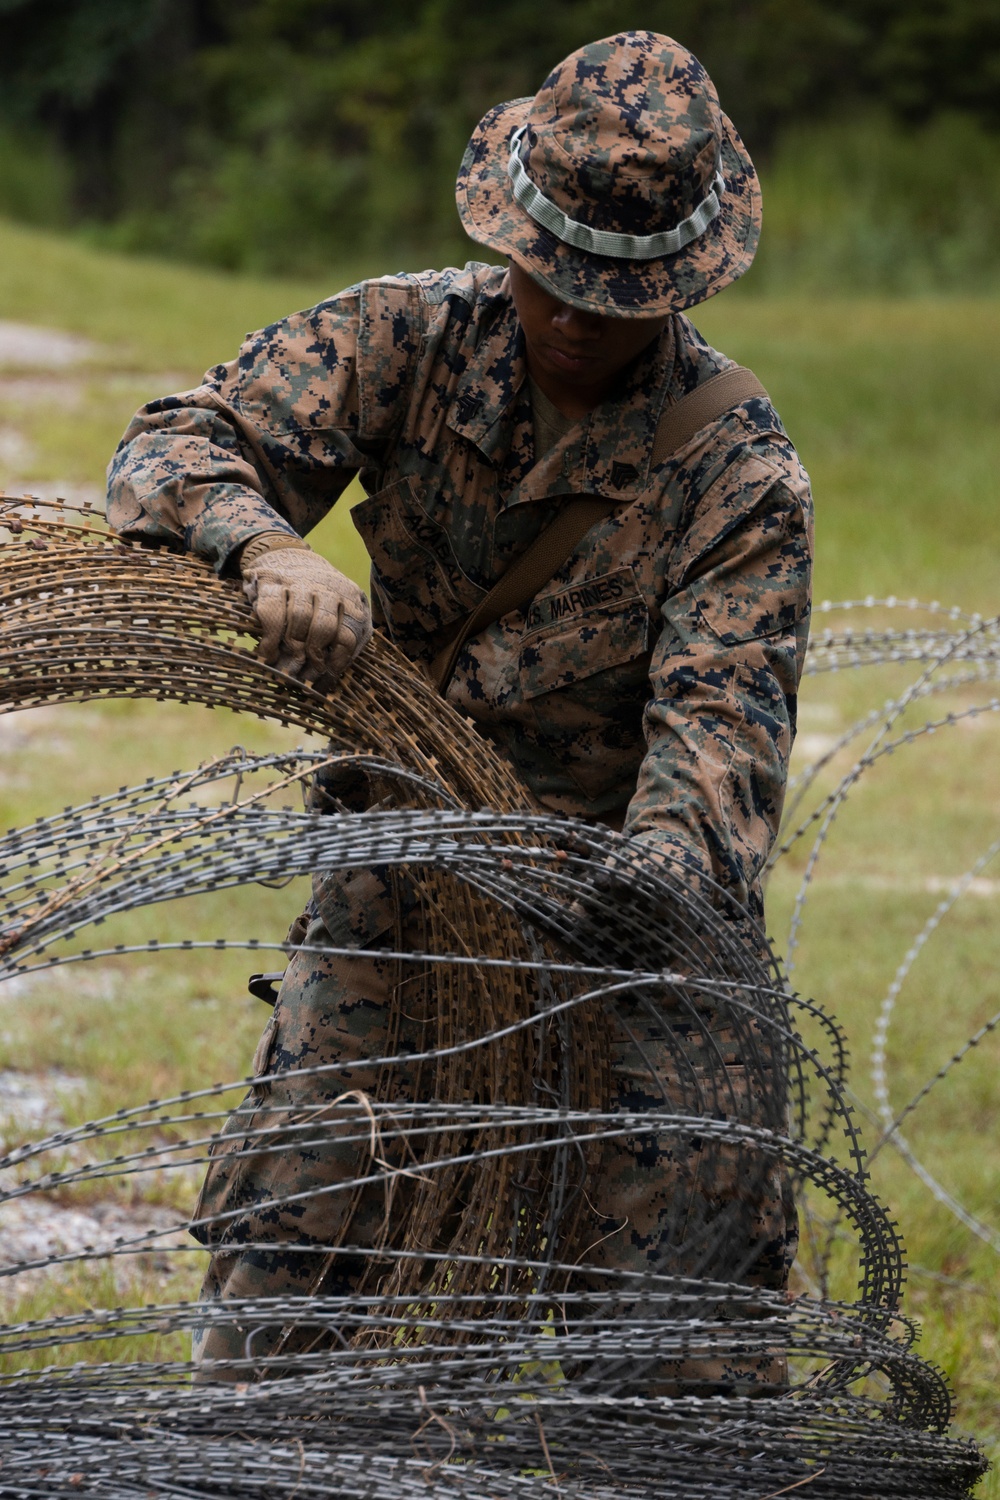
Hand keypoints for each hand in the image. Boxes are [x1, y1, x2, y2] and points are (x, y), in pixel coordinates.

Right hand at [240, 544, 371, 684]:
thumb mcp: (342, 614)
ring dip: (291, 648)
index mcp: (351, 599)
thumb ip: (342, 641)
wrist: (291, 557)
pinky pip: (272, 612)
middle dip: (313, 656)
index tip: (324, 678)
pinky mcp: (273, 581)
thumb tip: (329, 683)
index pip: (348, 636)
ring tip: (286, 666)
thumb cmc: (321, 600)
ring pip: (299, 619)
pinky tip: (268, 653)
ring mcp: (301, 582)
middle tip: (304, 675)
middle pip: (323, 628)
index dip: (335, 663)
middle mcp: (328, 587)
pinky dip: (270, 637)